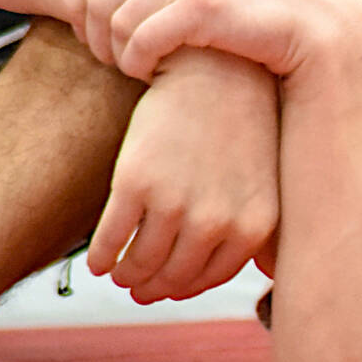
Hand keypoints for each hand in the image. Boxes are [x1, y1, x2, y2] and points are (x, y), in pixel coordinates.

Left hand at [67, 0, 361, 81]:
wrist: (320, 25)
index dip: (80, 4)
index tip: (96, 34)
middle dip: (94, 34)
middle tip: (110, 59)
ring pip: (115, 21)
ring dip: (116, 54)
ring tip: (134, 68)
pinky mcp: (204, 6)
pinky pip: (141, 40)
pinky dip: (137, 64)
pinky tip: (151, 75)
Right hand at [89, 48, 281, 302]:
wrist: (213, 71)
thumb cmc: (240, 128)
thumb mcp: (265, 182)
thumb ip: (259, 232)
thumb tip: (256, 277)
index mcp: (253, 227)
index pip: (209, 278)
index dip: (183, 287)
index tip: (167, 287)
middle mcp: (216, 222)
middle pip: (173, 276)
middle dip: (152, 287)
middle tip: (137, 289)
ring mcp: (175, 204)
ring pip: (140, 263)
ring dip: (125, 276)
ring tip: (118, 274)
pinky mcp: (135, 184)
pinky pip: (110, 239)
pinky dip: (100, 258)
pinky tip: (96, 263)